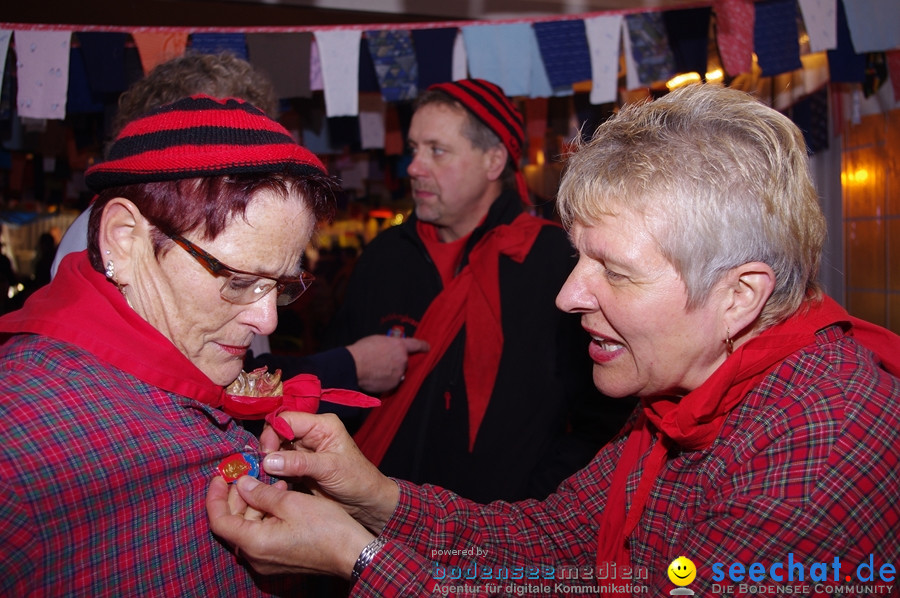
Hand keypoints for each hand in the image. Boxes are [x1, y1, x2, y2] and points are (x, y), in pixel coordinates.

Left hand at [206, 475, 372, 577]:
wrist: (352, 552)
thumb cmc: (325, 527)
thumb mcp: (291, 502)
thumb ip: (261, 493)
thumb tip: (242, 483)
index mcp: (254, 543)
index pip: (219, 520)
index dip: (215, 496)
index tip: (220, 476)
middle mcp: (255, 557)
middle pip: (232, 523)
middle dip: (236, 496)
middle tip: (246, 473)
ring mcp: (266, 561)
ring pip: (247, 527)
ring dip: (254, 503)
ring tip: (272, 481)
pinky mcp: (278, 559)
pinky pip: (261, 535)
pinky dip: (264, 515)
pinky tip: (279, 497)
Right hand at [259, 411, 399, 533]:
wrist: (365, 502)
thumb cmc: (357, 479)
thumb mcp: (330, 468)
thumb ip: (300, 463)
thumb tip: (268, 460)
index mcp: (322, 425)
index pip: (288, 419)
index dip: (273, 433)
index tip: (266, 453)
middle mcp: (311, 434)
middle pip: (278, 432)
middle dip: (268, 448)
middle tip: (263, 467)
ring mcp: (303, 451)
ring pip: (276, 449)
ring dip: (268, 462)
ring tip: (264, 476)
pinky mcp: (298, 467)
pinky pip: (279, 465)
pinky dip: (272, 472)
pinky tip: (270, 481)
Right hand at [346, 335, 428, 393]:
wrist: (355, 366)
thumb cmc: (362, 351)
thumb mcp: (377, 340)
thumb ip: (389, 344)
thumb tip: (391, 349)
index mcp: (399, 345)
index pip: (416, 344)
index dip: (423, 346)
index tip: (428, 347)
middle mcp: (403, 359)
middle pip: (404, 361)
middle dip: (396, 361)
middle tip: (382, 361)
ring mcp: (399, 373)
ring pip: (398, 372)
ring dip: (391, 372)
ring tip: (376, 370)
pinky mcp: (394, 384)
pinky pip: (392, 382)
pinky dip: (386, 381)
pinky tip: (375, 377)